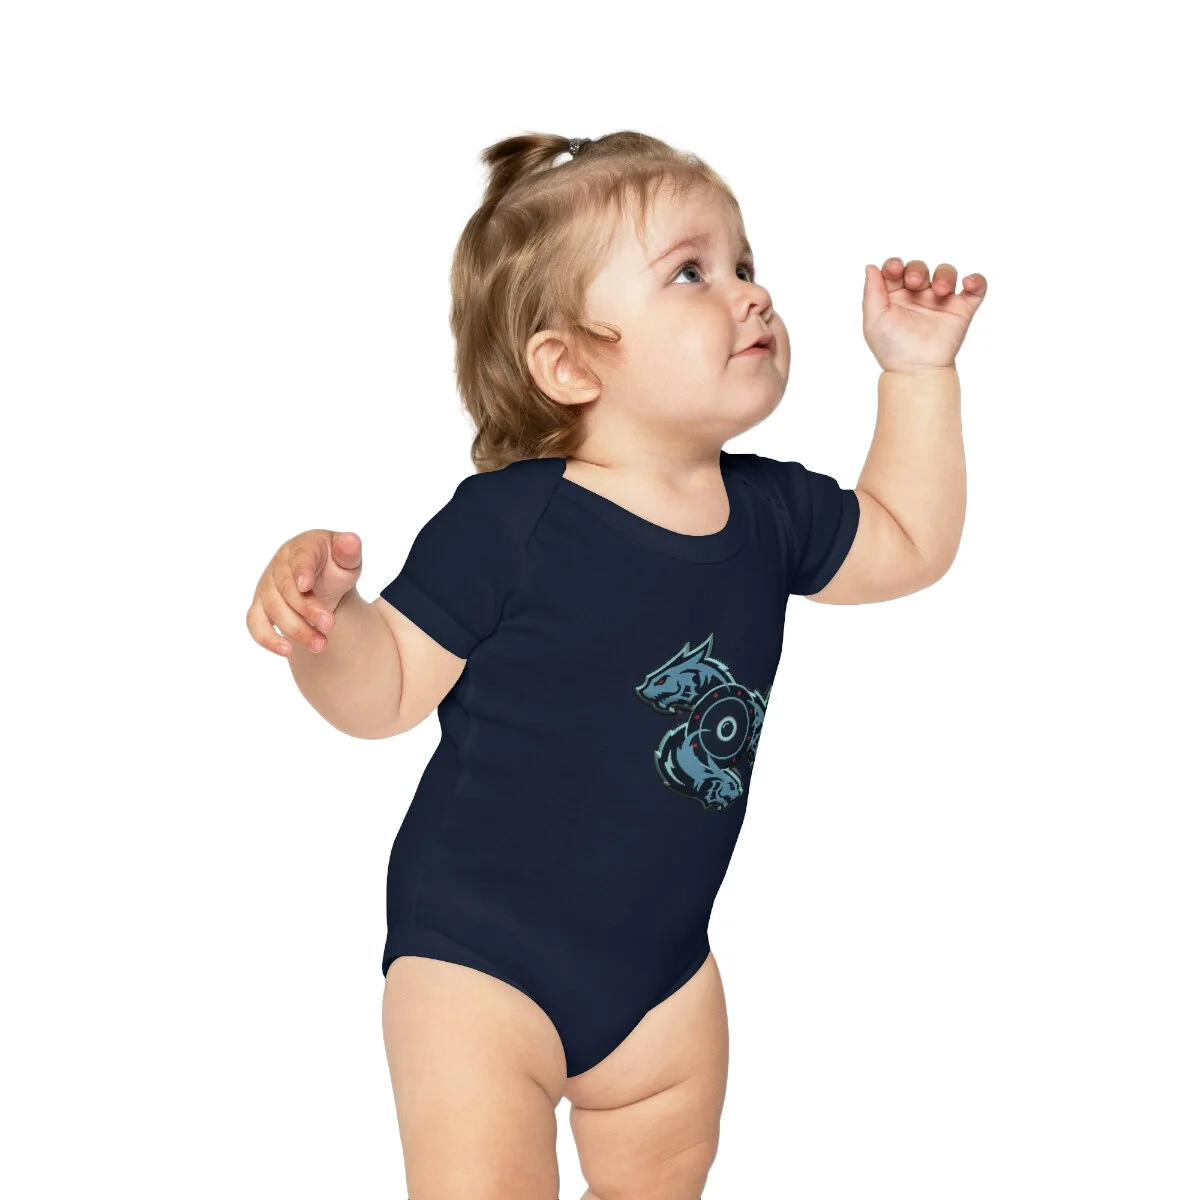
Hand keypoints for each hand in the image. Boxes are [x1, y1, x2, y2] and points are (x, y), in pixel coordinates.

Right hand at [246, 529, 362, 657]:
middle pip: (286, 588)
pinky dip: (267, 638)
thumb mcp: (347, 559)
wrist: (320, 579)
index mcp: (303, 548)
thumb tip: (351, 540)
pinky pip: (255, 623)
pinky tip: (287, 651)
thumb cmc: (334, 565)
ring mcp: (267, 586)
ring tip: (321, 645)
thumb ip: (349, 551)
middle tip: (330, 625)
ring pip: (272, 608)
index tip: (306, 585)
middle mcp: (280, 565)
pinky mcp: (260, 606)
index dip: (302, 571)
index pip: (300, 557)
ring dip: (296, 629)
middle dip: (307, 608)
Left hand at [863, 258, 987, 372]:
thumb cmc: (893, 349)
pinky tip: (968, 282)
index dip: (895, 264)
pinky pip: (976, 288)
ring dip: (944, 274)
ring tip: (940, 290)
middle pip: (920, 268)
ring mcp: (941, 301)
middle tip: (915, 283)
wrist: (916, 370)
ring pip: (946, 273)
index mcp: (895, 296)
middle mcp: (918, 296)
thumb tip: (871, 266)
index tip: (895, 270)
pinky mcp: (962, 309)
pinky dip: (976, 280)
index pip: (896, 269)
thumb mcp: (874, 320)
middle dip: (917, 269)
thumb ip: (872, 292)